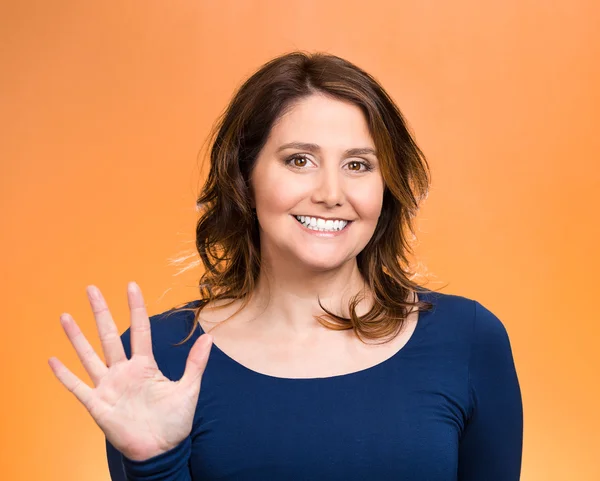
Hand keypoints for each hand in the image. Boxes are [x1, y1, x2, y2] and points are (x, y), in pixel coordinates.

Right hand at [48, 282, 212, 460]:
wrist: (160, 451)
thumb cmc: (174, 421)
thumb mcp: (188, 389)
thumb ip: (195, 363)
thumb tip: (208, 337)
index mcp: (145, 365)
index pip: (139, 330)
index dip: (136, 308)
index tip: (131, 286)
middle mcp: (124, 371)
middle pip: (109, 336)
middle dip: (100, 312)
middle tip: (91, 288)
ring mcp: (109, 386)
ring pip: (89, 356)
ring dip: (77, 337)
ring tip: (65, 317)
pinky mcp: (98, 405)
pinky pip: (77, 387)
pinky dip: (64, 375)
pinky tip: (52, 359)